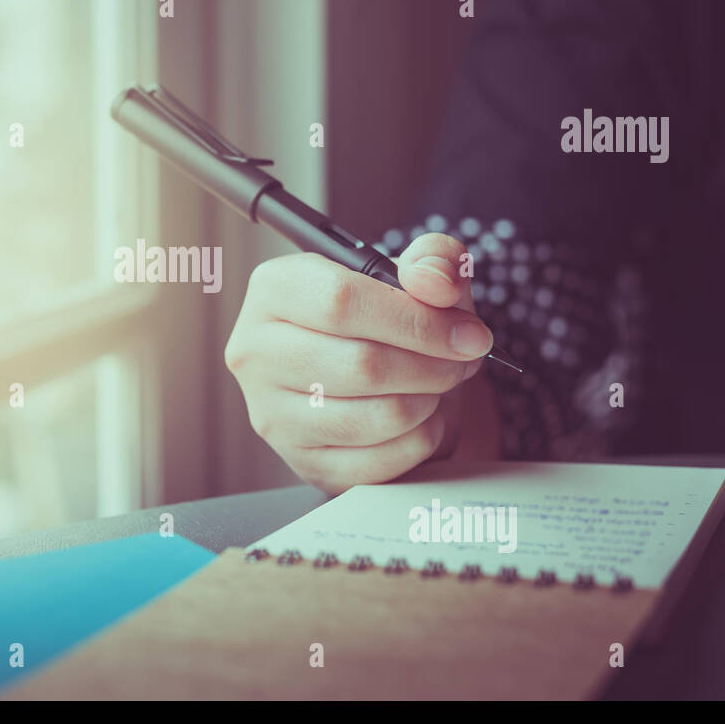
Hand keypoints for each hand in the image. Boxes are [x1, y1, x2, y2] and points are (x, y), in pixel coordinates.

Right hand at [223, 233, 497, 492]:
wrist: (370, 382)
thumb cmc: (387, 321)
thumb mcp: (415, 275)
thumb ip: (434, 261)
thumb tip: (437, 283)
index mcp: (274, 289)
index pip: (342, 301)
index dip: (416, 319)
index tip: (468, 333)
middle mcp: (257, 351)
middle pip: (362, 364)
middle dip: (433, 365)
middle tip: (462, 361)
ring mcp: (272, 413)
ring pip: (375, 416)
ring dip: (429, 402)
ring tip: (439, 385)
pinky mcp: (300, 460)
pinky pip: (380, 462)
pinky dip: (419, 440)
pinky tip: (422, 419)